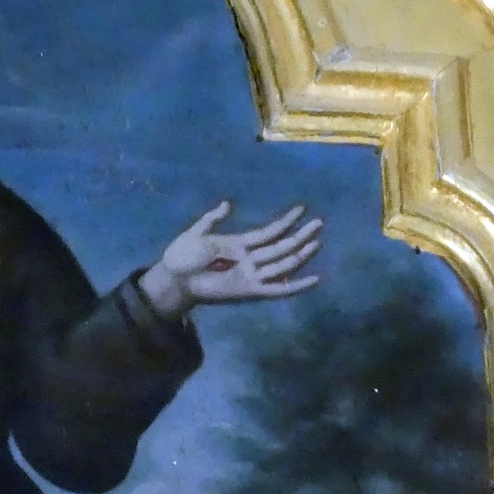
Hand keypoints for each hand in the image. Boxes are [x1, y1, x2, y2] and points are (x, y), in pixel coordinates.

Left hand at [139, 202, 320, 317]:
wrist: (174, 278)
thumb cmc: (182, 257)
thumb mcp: (197, 232)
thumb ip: (213, 219)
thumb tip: (228, 203)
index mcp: (239, 244)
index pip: (269, 231)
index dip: (285, 221)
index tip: (302, 209)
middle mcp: (250, 259)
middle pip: (281, 246)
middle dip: (300, 235)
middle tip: (319, 223)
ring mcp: (251, 275)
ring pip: (283, 263)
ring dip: (300, 254)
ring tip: (317, 241)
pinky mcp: (250, 289)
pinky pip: (278, 288)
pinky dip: (296, 285)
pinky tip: (314, 279)